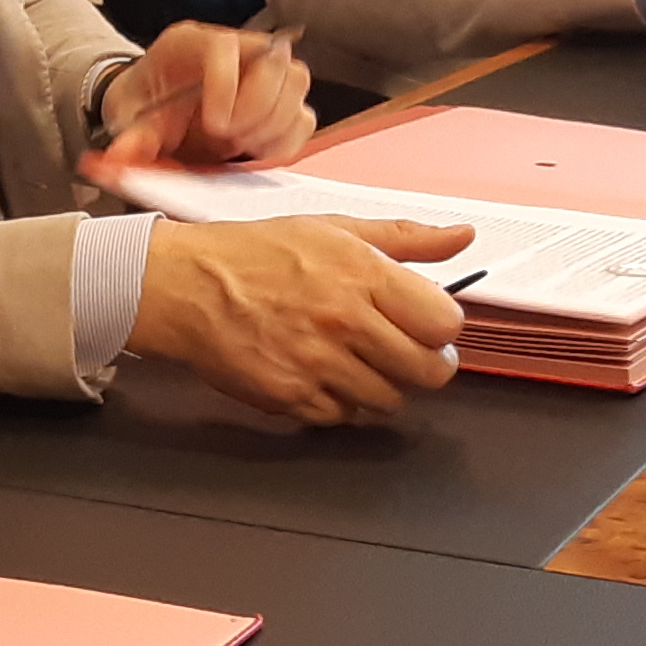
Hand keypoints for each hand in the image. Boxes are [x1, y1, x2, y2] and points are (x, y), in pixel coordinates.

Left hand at [89, 22, 316, 176]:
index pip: (224, 46)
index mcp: (190, 42)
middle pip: (274, 60)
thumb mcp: (128, 119)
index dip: (226, 85)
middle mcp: (233, 48)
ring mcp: (260, 71)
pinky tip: (258, 151)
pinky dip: (287, 138)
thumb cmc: (142, 103)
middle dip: (256, 108)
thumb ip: (130, 139)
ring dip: (274, 123)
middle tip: (229, 137)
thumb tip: (121, 160)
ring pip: (296, 82)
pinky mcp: (276, 100)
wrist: (151, 108)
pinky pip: (303, 115)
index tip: (215, 125)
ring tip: (242, 144)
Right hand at [128, 216, 478, 426]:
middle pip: (428, 372)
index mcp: (363, 275)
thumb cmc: (254, 254)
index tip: (427, 324)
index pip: (445, 324)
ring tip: (352, 359)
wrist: (184, 286)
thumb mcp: (334, 228)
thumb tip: (461, 238)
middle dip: (423, 364)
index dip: (441, 328)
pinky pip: (342, 417)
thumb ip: (405, 238)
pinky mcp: (291, 397)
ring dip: (380, 385)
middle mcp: (345, 322)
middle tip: (401, 351)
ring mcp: (318, 364)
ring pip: (389, 400)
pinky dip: (338, 402)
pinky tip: (320, 373)